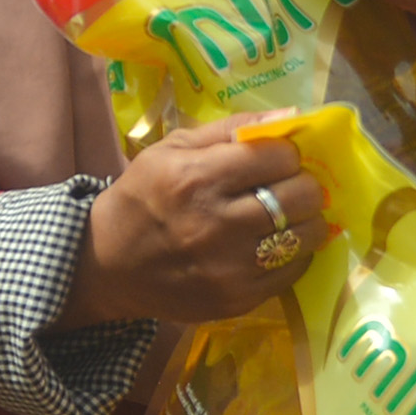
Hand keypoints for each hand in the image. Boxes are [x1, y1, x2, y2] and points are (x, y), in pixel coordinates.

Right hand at [68, 119, 326, 326]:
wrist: (108, 266)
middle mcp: (216, 224)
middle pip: (301, 195)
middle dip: (303, 183)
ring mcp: (229, 268)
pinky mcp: (237, 299)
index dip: (286, 152)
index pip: (278, 156)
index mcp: (197, 178)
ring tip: (289, 215)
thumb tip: (291, 115)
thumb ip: (231, 128)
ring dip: (306, 219)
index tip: (276, 158)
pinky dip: (294, 253)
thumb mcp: (172, 149)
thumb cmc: (141, 197)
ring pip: (305, 235)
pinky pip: (293, 270)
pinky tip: (276, 244)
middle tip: (290, 185)